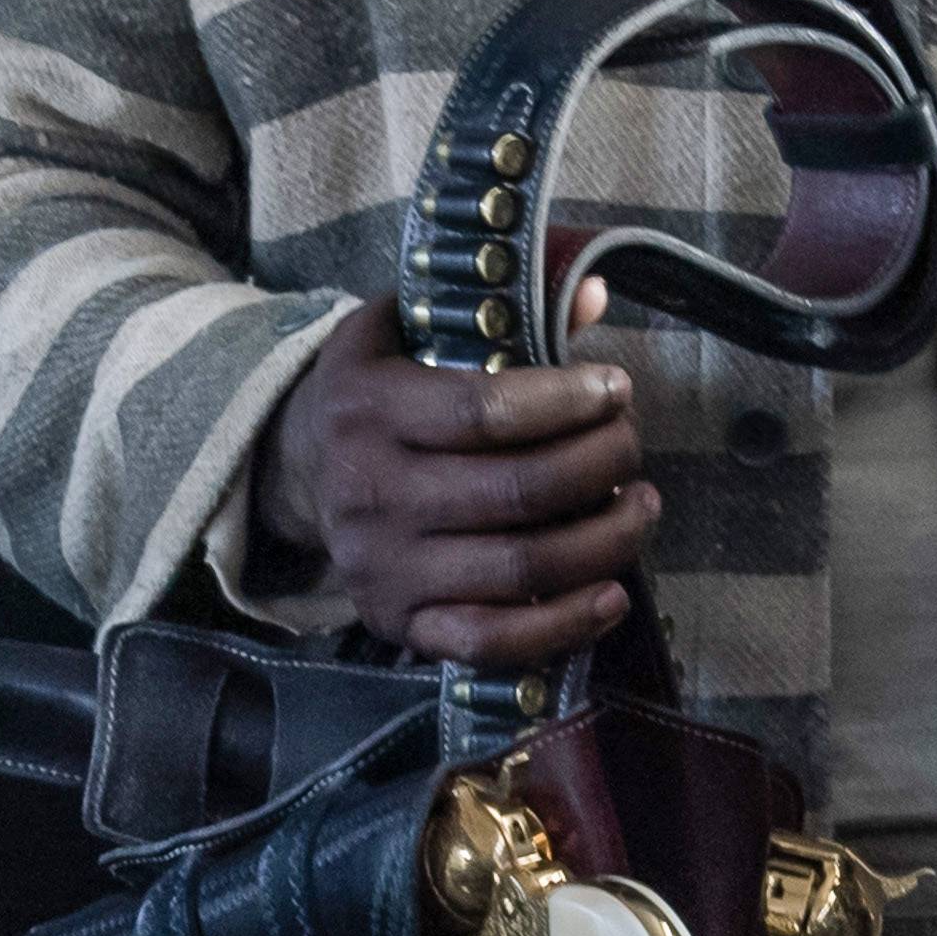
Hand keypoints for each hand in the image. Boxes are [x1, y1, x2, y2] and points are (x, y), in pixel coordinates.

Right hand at [248, 302, 655, 665]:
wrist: (294, 470)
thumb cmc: (373, 388)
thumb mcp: (407, 326)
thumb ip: (495, 307)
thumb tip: (596, 293)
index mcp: (369, 410)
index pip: (485, 412)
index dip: (567, 402)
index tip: (615, 388)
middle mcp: (370, 494)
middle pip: (517, 492)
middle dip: (601, 464)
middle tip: (632, 443)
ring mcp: (384, 568)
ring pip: (520, 569)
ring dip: (605, 541)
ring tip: (641, 507)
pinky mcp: (400, 623)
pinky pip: (492, 642)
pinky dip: (562, 627)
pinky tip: (611, 596)